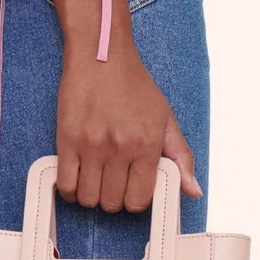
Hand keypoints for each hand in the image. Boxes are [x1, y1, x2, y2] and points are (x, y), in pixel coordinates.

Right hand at [54, 36, 202, 211]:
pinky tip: (77, 180)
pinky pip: (66, 184)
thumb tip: (193, 190)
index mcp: (147, 145)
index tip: (132, 190)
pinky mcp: (67, 140)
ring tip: (95, 182)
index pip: (140, 199)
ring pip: (88, 198)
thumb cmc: (134, 85)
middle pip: (113, 202)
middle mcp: (120, 147)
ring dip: (92, 197)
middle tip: (113, 185)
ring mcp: (92, 145)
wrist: (102, 57)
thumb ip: (181, 157)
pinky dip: (70, 190)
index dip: (135, 201)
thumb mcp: (166, 119)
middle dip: (114, 200)